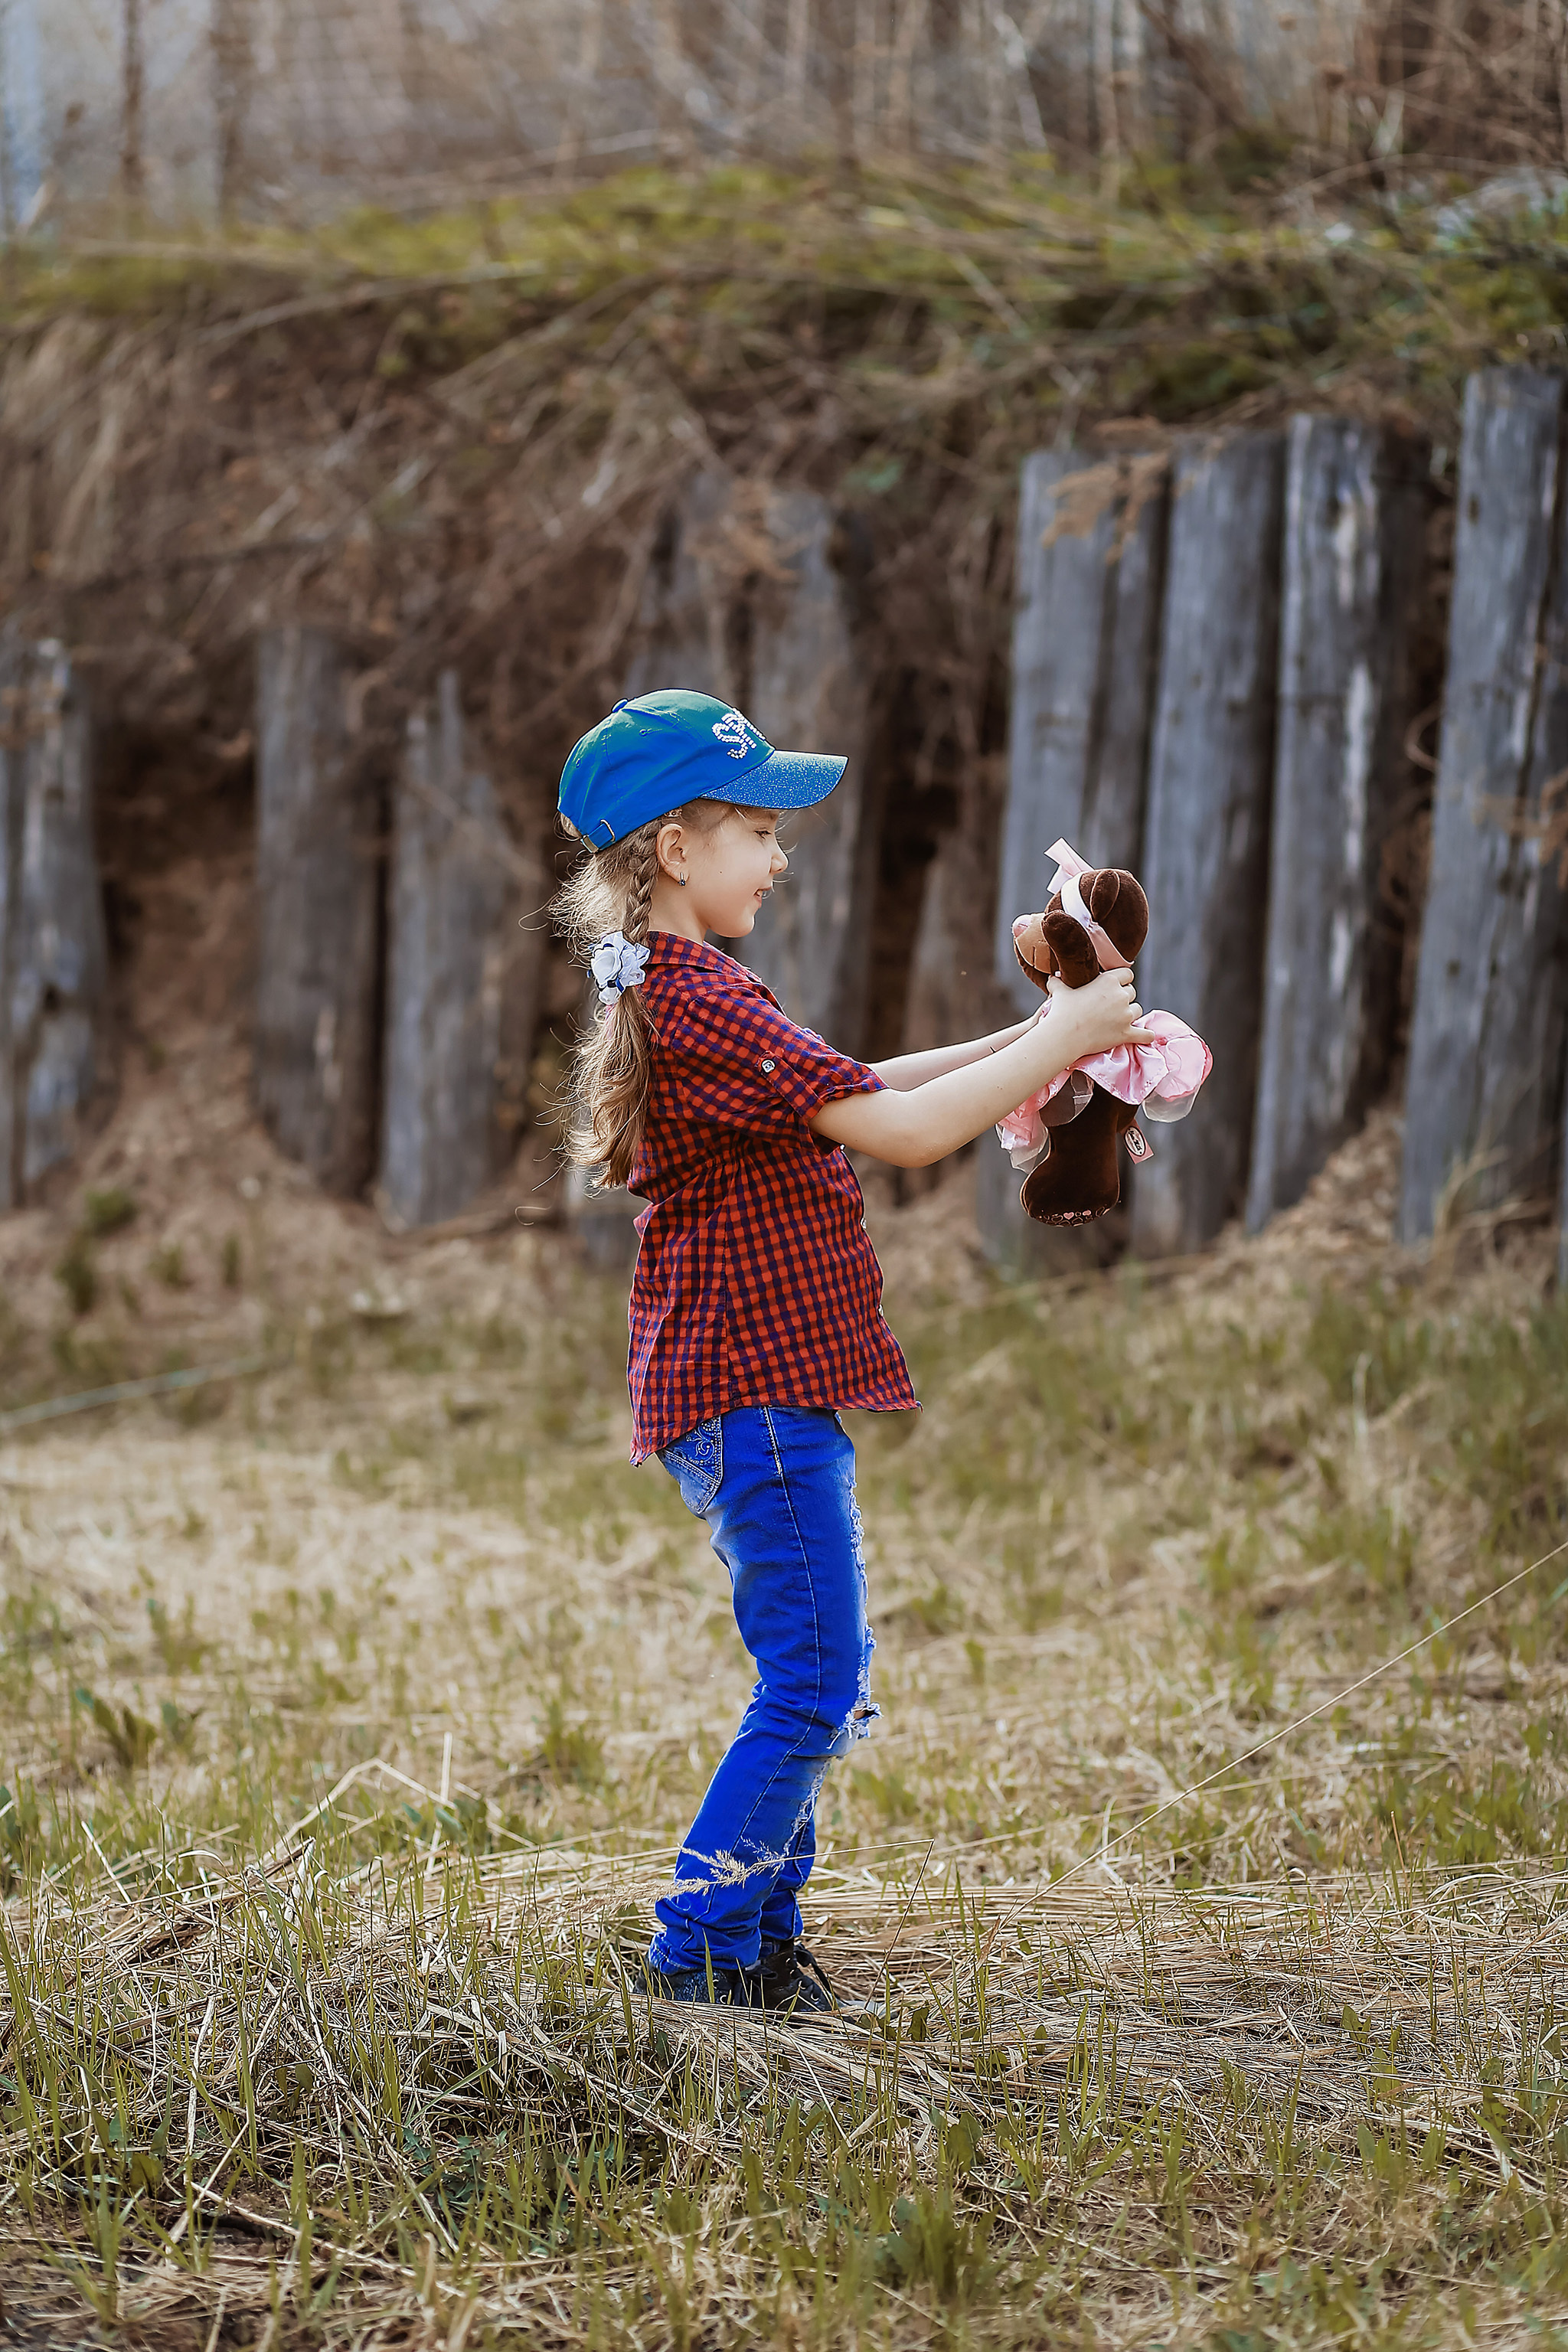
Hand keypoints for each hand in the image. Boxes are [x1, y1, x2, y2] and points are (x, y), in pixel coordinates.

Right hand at [1040, 970, 1156, 1059]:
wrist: (1064, 1035)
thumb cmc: (1061, 1011)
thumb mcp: (1059, 991)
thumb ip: (1058, 982)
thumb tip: (1052, 977)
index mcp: (1109, 981)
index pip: (1127, 974)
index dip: (1122, 980)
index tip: (1116, 986)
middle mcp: (1121, 996)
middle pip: (1132, 993)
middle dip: (1124, 998)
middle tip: (1112, 1006)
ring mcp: (1125, 1015)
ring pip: (1137, 1010)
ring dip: (1130, 1014)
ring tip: (1118, 1020)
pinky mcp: (1126, 1033)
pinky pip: (1144, 1034)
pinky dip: (1146, 1035)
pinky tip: (1146, 1036)